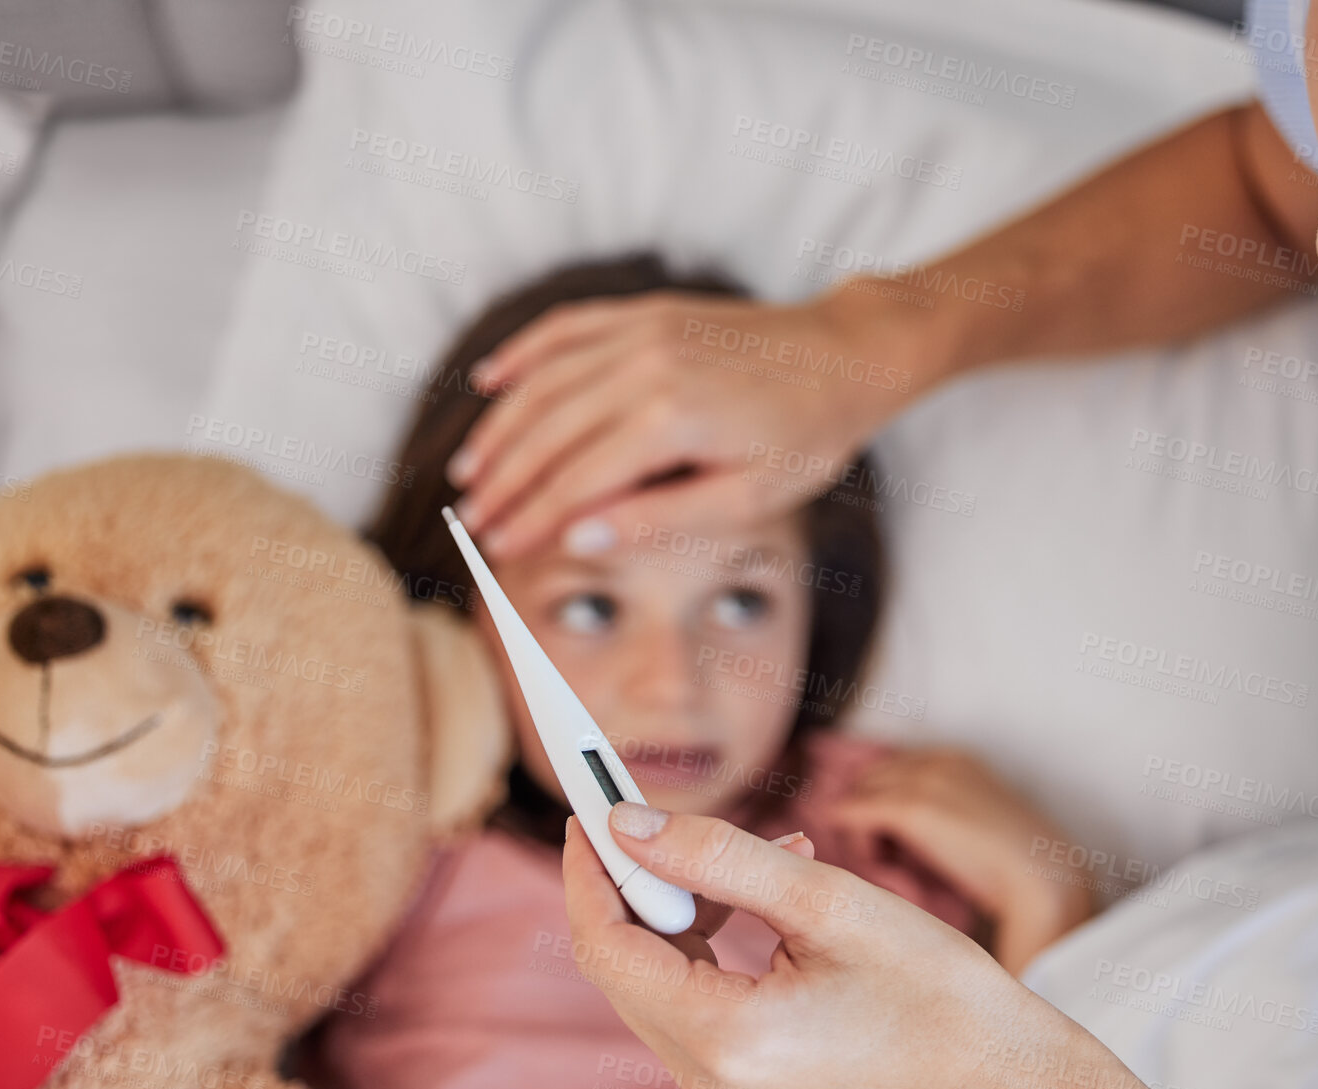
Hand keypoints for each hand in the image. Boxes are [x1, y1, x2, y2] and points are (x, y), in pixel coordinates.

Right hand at [450, 287, 938, 559]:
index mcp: (671, 419)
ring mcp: (643, 330)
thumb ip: (661, 519)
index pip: (576, 479)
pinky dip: (522, 353)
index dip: (530, 518)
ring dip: (500, 426)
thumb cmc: (809, 436)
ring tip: (469, 470)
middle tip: (468, 523)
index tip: (494, 549)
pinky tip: (489, 382)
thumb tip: (580, 538)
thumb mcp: (749, 498)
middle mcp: (646, 365)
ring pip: (544, 380)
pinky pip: (567, 328)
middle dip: (502, 481)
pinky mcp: (647, 311)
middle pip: (547, 432)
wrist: (849, 355)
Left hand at [562, 804, 1244, 1088]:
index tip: (590, 804)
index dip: (590, 867)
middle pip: (623, 963)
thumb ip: (716, 855)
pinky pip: (695, 999)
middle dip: (631, 880)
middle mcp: (708, 1079)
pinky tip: (766, 894)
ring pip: (657, 978)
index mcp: (725, 1038)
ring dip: (683, 905)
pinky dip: (712, 939)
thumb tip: (626, 822)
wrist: (1003, 1077)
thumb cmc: (935, 989)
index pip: (606, 943)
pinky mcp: (744, 1082)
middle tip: (651, 810)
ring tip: (758, 851)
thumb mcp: (826, 900)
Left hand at [823, 748, 1092, 974]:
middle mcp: (934, 760)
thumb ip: (946, 816)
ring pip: (858, 795)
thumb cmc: (1016, 862)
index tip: (886, 837)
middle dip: (866, 811)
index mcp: (954, 758)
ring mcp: (922, 781)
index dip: (882, 800)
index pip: (893, 767)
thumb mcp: (978, 822)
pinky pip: (853, 813)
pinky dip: (851, 837)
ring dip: (859, 829)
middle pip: (870, 778)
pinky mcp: (911, 809)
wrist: (1042, 874)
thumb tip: (912, 837)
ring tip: (881, 864)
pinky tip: (869, 863)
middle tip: (878, 854)